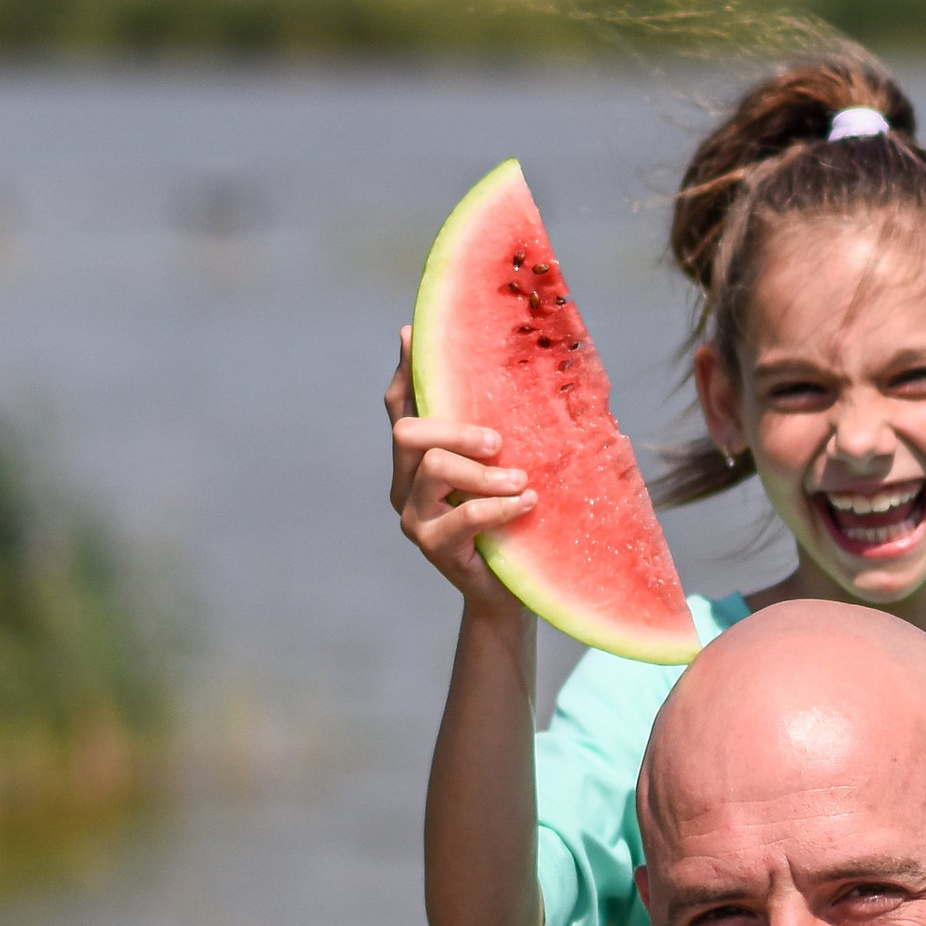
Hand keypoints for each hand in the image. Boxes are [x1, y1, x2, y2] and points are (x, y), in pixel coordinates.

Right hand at [386, 327, 534, 618]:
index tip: (413, 333)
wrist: (509, 592)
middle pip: (408, 431)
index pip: (399, 406)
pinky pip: (462, 514)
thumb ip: (496, 432)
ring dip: (484, 472)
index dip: (407, 371)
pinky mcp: (432, 545)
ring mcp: (413, 516)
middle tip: (498, 442)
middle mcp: (404, 484)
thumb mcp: (502, 470)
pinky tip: (526, 503)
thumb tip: (519, 372)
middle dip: (455, 428)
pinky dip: (498, 507)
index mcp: (415, 460)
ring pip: (433, 467)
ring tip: (522, 482)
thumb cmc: (510, 522)